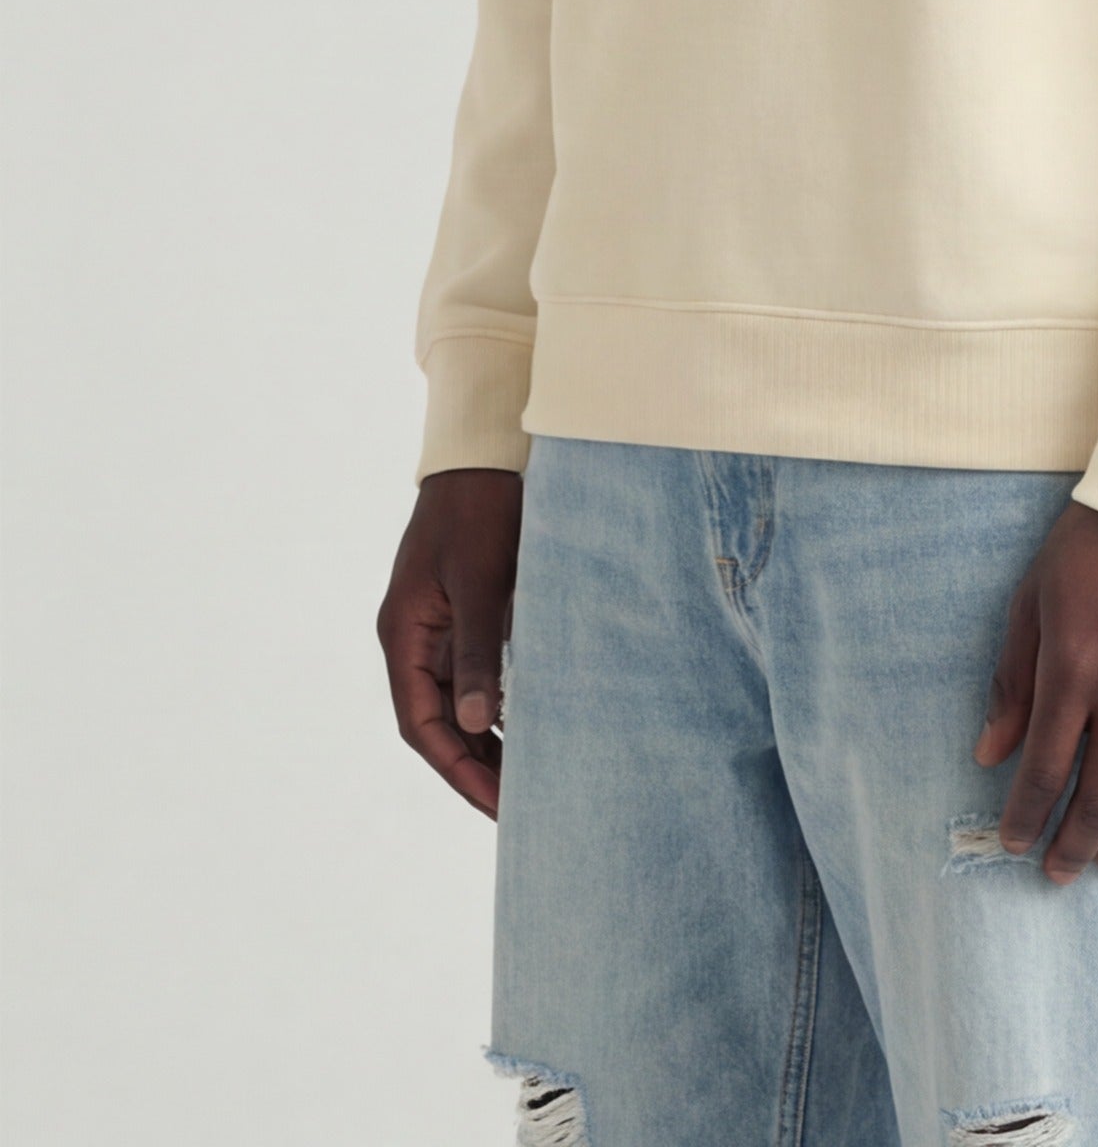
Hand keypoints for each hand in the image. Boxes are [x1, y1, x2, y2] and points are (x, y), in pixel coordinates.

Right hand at [377, 467, 522, 818]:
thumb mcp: (480, 582)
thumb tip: (479, 725)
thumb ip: (478, 653)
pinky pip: (472, 677)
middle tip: (519, 808)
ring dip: (485, 742)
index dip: (457, 769)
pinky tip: (528, 730)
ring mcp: (435, 629)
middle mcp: (412, 640)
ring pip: (455, 704)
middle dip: (473, 767)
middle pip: (436, 722)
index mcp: (403, 635)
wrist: (483, 454)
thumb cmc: (479, 511)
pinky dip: (497, 707)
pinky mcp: (461, 617)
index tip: (496, 804)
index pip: (421, 724)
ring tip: (525, 782)